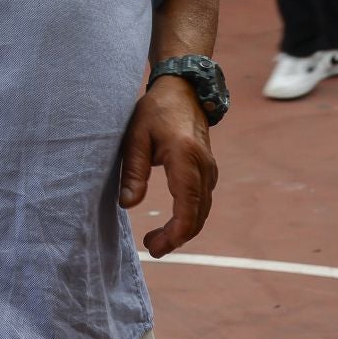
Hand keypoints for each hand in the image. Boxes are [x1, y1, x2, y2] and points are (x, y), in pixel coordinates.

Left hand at [118, 76, 216, 257]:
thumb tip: (128, 205)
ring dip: (183, 230)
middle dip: (176, 237)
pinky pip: (202, 202)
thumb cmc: (155, 111)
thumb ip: (133, 171)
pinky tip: (170, 224)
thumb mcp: (135, 136)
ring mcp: (209, 170)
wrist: (183, 91)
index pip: (188, 205)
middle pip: (198, 215)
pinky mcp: (208, 171)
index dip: (176, 232)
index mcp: (185, 157)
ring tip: (155, 240)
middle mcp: (203, 167)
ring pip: (202, 211)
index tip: (157, 246)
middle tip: (151, 248)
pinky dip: (189, 218)